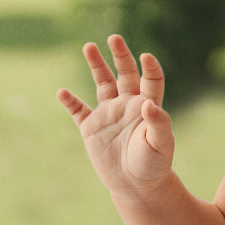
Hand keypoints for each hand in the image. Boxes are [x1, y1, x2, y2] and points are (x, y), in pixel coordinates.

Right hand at [57, 35, 174, 200]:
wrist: (136, 186)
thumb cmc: (154, 165)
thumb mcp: (160, 145)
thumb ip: (158, 123)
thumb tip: (149, 103)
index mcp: (148, 106)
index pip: (151, 79)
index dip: (150, 67)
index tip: (146, 57)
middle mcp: (128, 105)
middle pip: (125, 73)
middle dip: (120, 55)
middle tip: (114, 38)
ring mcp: (109, 114)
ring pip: (102, 83)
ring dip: (96, 65)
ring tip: (89, 46)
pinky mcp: (91, 128)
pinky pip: (78, 110)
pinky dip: (70, 102)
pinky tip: (63, 93)